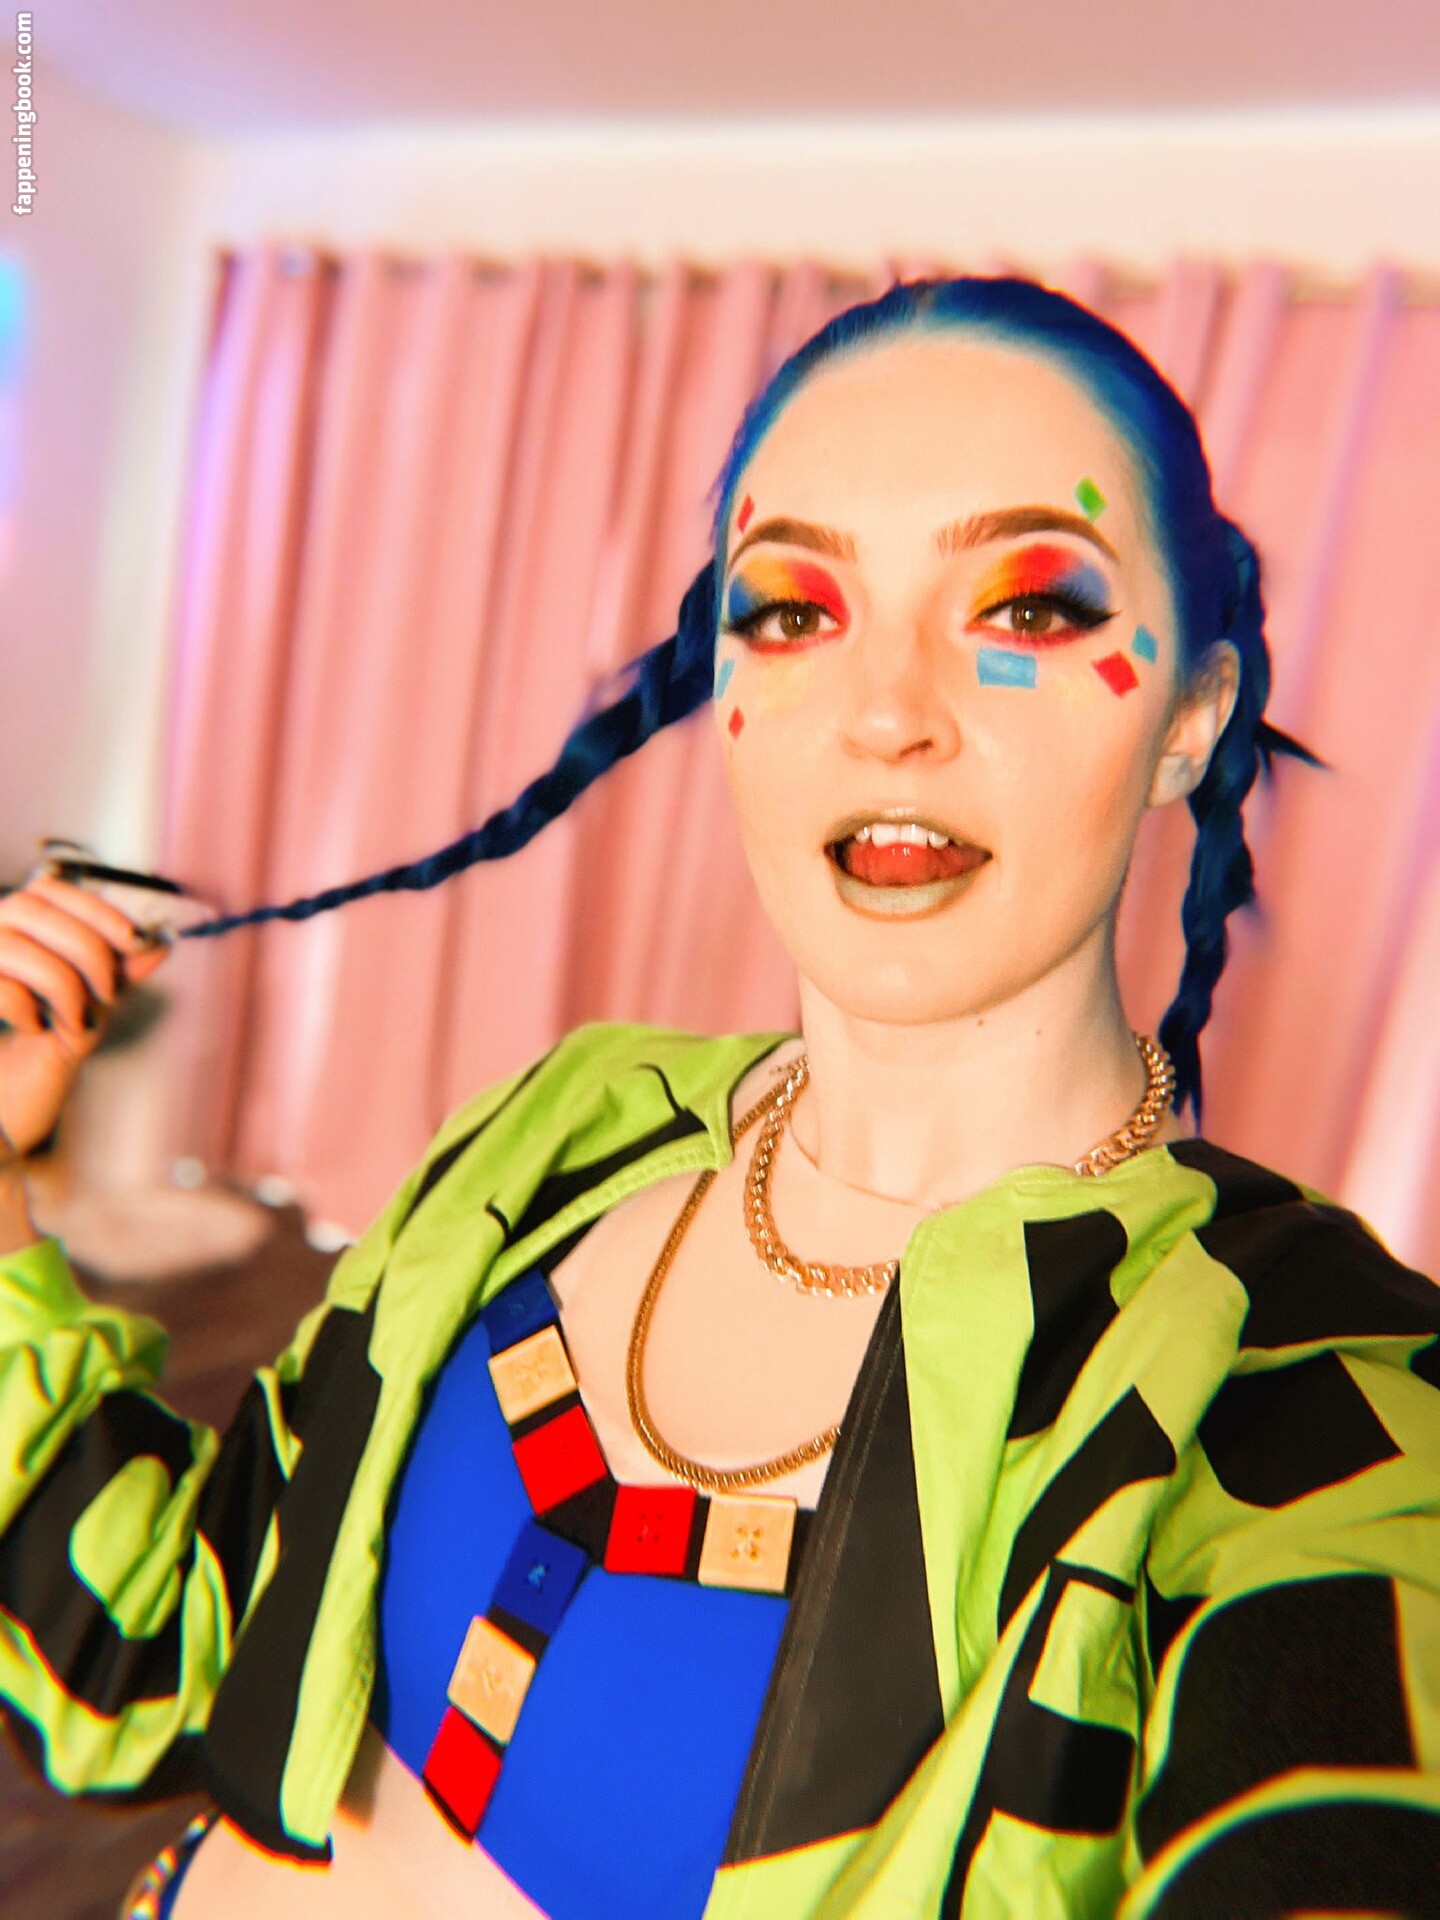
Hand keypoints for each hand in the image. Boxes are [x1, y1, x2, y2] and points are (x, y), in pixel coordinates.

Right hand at [0, 874, 172, 1163]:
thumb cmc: (50, 1034)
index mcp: (18, 916)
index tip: (135, 941)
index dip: (96, 910)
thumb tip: (161, 942)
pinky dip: (26, 1009)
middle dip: (87, 952)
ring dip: (61, 986)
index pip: (53, 888)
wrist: (8, 1087)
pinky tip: (33, 1026)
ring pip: (15, 947)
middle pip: (35, 909)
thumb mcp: (91, 998)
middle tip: (107, 994)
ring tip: (73, 1017)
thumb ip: (120, 969)